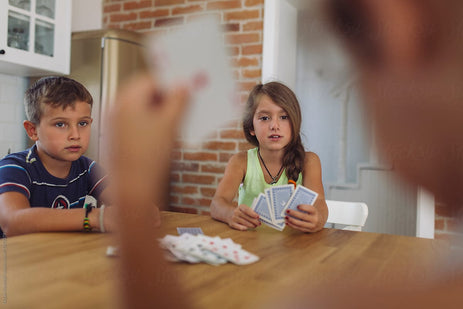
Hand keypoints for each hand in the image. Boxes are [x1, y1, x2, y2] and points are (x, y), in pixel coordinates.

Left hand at [107, 74, 189, 207]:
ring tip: (173, 122)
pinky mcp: (116, 136)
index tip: (183, 89)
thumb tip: (183, 85)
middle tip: (181, 105)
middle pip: (143, 93)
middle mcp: (116, 107)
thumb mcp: (170, 123)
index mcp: (127, 99)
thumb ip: (178, 99)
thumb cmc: (149, 156)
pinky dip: (148, 122)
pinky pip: (134, 121)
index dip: (168, 83)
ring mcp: (114, 122)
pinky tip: (162, 134)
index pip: (149, 79)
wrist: (133, 188)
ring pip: (139, 107)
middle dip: (163, 97)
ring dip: (157, 110)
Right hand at [228, 204, 260, 230]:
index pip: (247, 210)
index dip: (252, 213)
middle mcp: (236, 212)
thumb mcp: (243, 208)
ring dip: (251, 225)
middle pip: (246, 217)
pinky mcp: (232, 224)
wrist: (227, 213)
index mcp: (240, 207)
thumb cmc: (239, 211)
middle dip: (254, 221)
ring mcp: (233, 218)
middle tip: (259, 223)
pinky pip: (238, 227)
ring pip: (244, 222)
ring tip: (255, 226)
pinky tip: (247, 228)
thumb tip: (257, 217)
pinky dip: (243, 228)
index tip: (258, 216)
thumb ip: (250, 211)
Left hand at [285, 204, 322, 232]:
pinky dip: (292, 225)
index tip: (297, 206)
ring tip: (285, 217)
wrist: (320, 221)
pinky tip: (287, 222)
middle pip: (303, 217)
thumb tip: (294, 197)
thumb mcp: (310, 206)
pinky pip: (299, 228)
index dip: (304, 207)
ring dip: (292, 220)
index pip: (310, 209)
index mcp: (315, 212)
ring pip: (300, 224)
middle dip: (294, 213)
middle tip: (287, 210)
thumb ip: (304, 203)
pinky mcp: (308, 230)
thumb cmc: (312, 212)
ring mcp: (311, 226)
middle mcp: (315, 220)